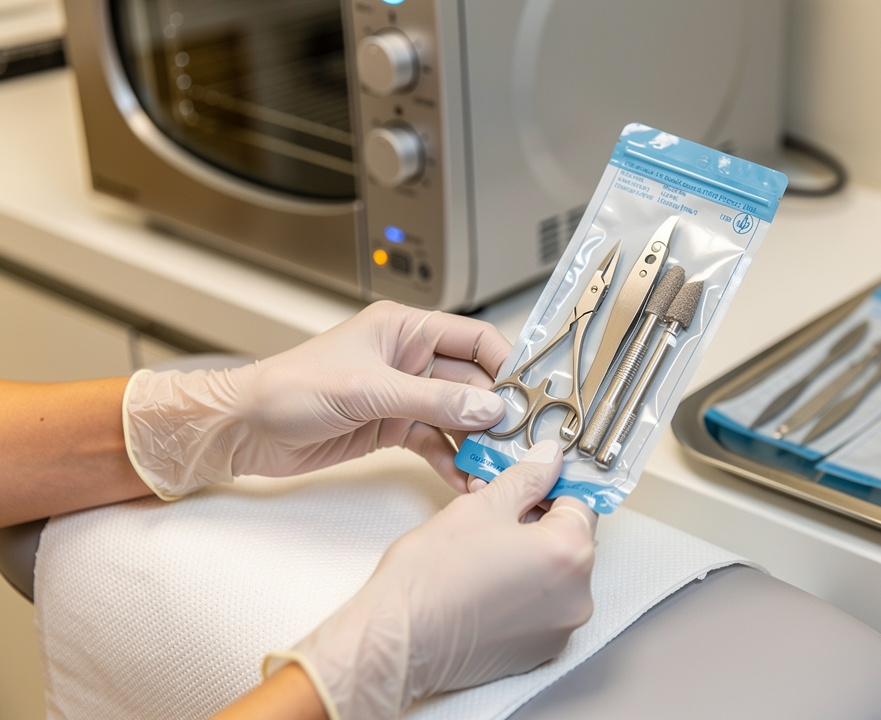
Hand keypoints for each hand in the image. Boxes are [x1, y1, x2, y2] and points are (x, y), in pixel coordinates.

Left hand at [124, 301, 510, 498]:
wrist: (243, 430)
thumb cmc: (287, 389)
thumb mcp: (366, 390)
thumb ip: (432, 399)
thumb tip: (487, 408)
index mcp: (405, 329)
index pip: (474, 338)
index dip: (506, 364)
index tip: (531, 394)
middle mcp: (410, 360)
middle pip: (473, 383)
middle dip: (497, 413)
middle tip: (519, 442)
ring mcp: (404, 396)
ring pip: (458, 418)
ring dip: (478, 443)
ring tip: (497, 468)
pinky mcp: (393, 429)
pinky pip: (436, 444)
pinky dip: (452, 462)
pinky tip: (466, 480)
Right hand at [265, 441, 596, 719]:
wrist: (397, 641)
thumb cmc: (432, 576)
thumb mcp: (482, 506)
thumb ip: (526, 478)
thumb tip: (549, 459)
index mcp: (571, 553)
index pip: (581, 502)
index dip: (552, 484)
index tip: (530, 480)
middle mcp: (577, 596)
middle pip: (570, 541)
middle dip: (538, 520)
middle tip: (495, 510)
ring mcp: (560, 628)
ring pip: (555, 575)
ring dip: (530, 555)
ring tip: (485, 548)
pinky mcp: (539, 652)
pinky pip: (542, 607)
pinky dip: (523, 590)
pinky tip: (486, 581)